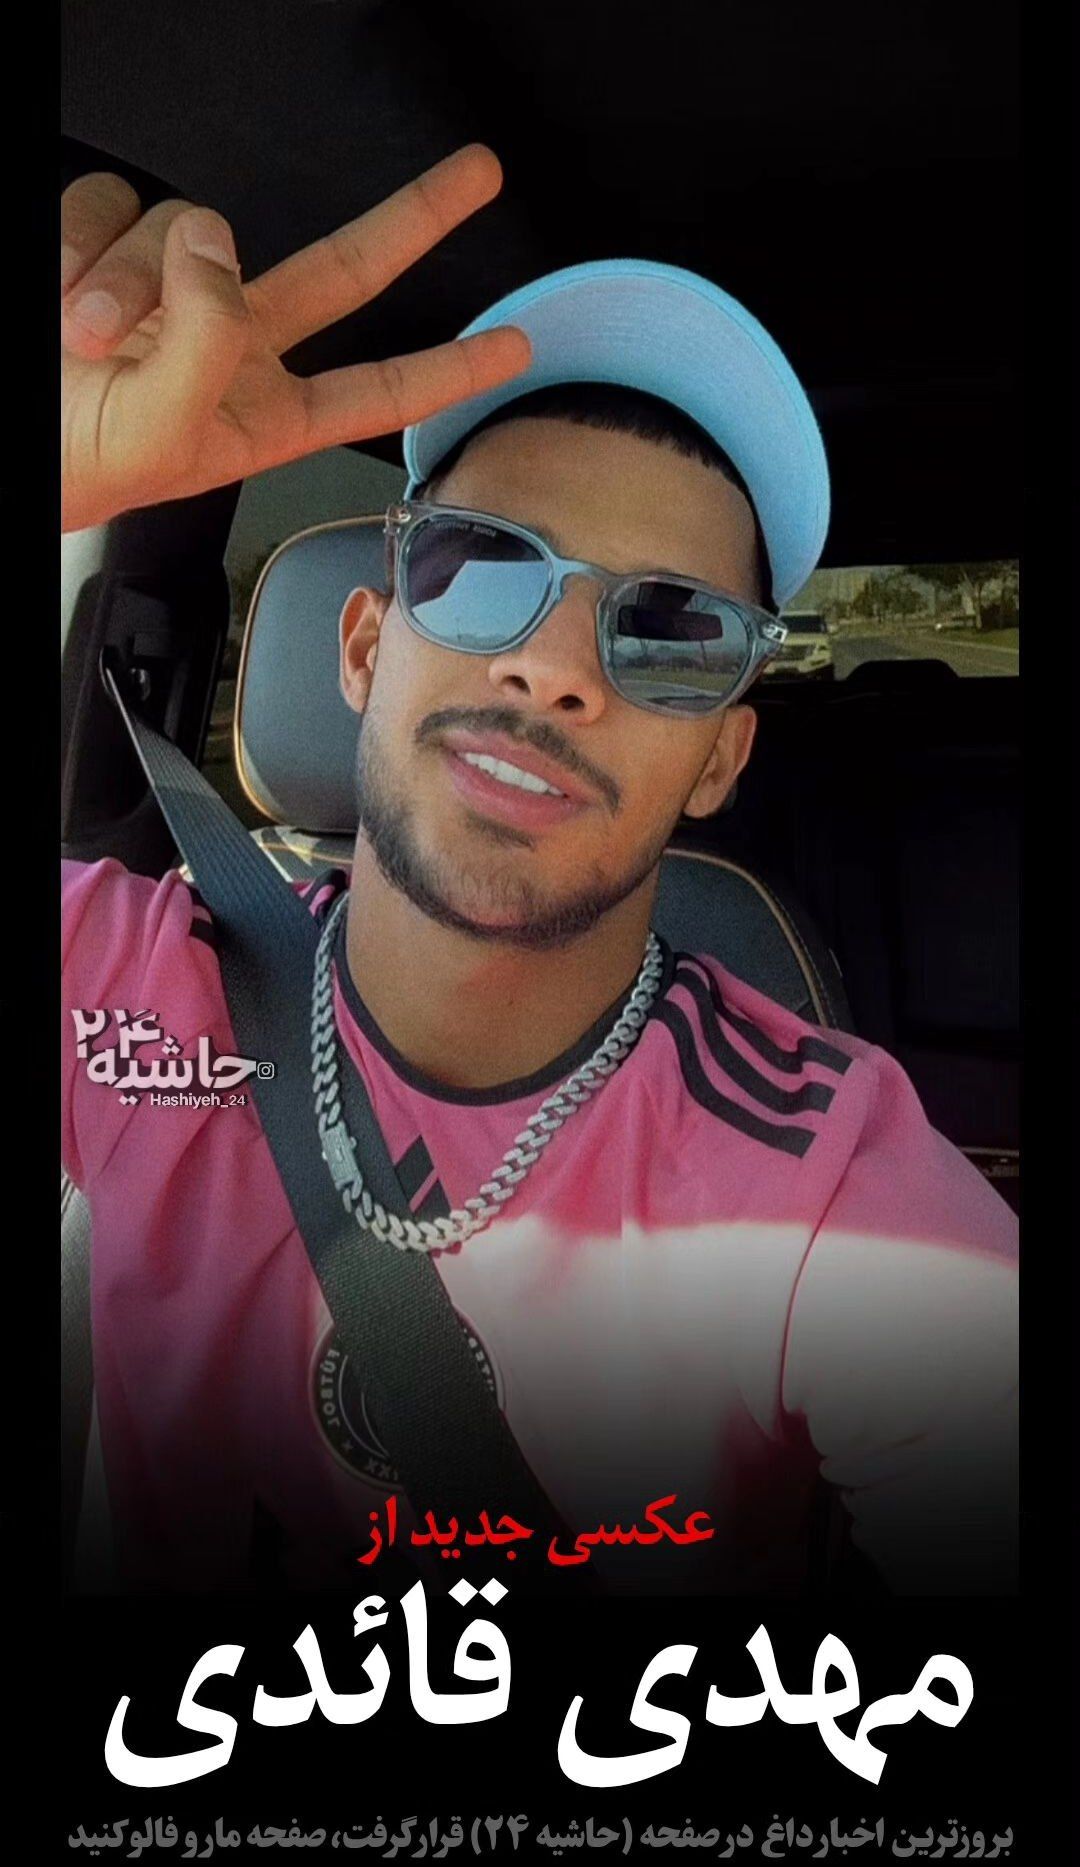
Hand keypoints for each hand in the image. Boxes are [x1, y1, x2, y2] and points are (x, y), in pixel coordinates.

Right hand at [60, 145, 530, 533]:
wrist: (11, 435)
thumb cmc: (75, 463)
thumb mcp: (162, 432)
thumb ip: (210, 343)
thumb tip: (215, 250)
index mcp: (265, 411)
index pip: (378, 386)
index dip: (448, 367)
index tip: (515, 345)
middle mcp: (231, 343)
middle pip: (343, 268)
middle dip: (413, 218)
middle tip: (478, 173)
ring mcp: (175, 290)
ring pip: (189, 227)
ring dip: (126, 277)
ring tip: (84, 336)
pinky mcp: (115, 248)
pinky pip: (113, 206)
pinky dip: (78, 248)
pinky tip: (59, 295)